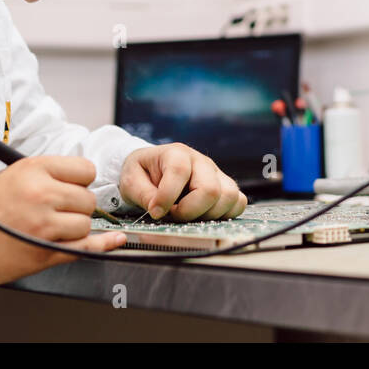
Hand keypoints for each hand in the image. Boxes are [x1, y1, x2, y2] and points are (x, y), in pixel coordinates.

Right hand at [0, 155, 125, 290]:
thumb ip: (44, 175)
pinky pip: (86, 247)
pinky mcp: (46, 252)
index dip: (80, 181)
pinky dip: (103, 245)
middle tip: (58, 211)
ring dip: (76, 227)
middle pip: (88, 199)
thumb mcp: (9, 175)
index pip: (84, 169)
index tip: (73, 187)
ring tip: (51, 229)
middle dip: (78, 206)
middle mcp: (42, 194)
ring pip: (86, 223)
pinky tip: (114, 240)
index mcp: (33, 170)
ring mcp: (45, 225)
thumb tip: (74, 178)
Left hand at [120, 144, 246, 220]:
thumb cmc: (142, 173)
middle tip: (173, 215)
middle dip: (190, 211)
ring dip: (208, 215)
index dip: (167, 198)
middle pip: (210, 189)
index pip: (180, 173)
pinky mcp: (224, 186)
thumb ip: (143, 194)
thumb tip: (158, 210)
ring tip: (188, 215)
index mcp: (176, 153)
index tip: (155, 212)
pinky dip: (224, 214)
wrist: (151, 168)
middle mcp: (201, 161)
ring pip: (229, 196)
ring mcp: (216, 173)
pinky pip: (238, 202)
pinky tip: (204, 216)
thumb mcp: (131, 181)